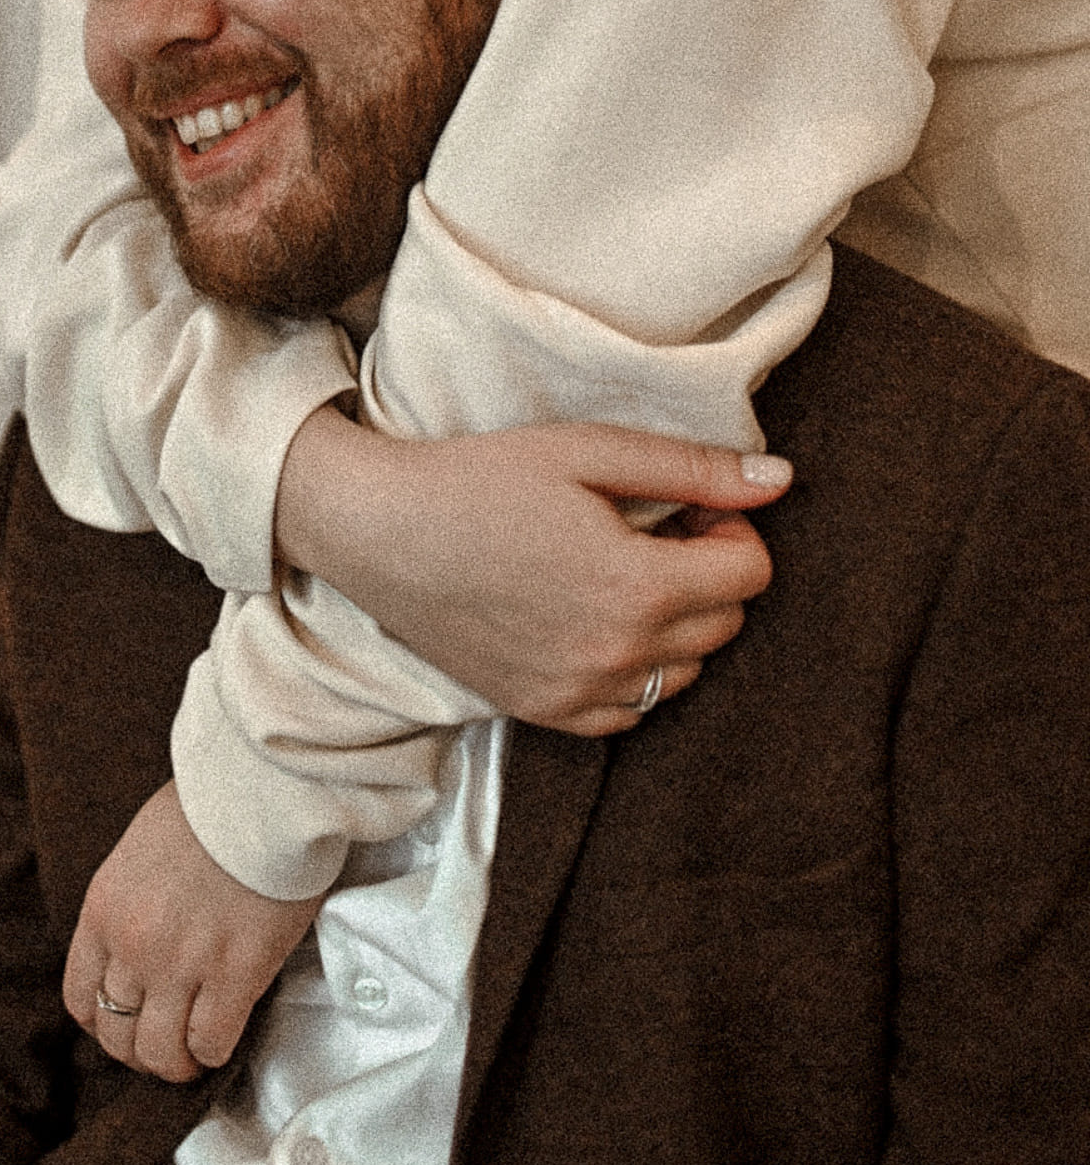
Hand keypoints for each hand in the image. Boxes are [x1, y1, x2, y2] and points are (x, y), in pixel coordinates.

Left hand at [63, 780, 321, 1081]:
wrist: (260, 787)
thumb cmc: (208, 804)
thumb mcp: (139, 849)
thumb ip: (131, 902)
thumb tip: (143, 939)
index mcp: (103, 910)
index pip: (81, 998)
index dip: (104, 1023)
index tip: (126, 1022)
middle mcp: (133, 944)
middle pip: (118, 1035)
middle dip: (140, 1052)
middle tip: (165, 1045)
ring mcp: (182, 963)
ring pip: (161, 1053)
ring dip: (177, 1063)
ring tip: (193, 1052)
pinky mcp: (235, 973)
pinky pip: (211, 1043)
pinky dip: (215, 1051)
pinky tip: (225, 1032)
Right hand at [275, 410, 790, 733]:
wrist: (381, 532)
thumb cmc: (482, 478)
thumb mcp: (588, 451)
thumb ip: (693, 468)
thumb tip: (782, 478)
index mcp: (637, 587)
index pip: (751, 575)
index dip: (730, 530)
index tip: (684, 508)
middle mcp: (617, 656)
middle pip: (725, 625)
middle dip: (708, 574)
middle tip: (652, 532)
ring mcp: (579, 694)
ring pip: (685, 673)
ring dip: (675, 626)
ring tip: (618, 574)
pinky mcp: (545, 713)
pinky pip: (631, 710)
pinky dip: (632, 670)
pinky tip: (589, 618)